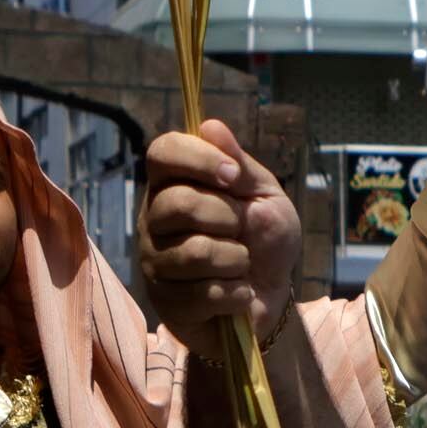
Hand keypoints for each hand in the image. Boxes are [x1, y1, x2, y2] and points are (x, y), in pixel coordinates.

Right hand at [139, 117, 301, 355]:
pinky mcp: (166, 301)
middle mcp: (153, 219)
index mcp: (174, 184)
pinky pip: (204, 293)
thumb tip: (210, 126)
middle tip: (241, 229)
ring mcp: (154, 261)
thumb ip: (240, 165)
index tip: (233, 176)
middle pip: (179, 204)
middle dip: (228, 216)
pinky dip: (236, 293)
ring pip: (195, 252)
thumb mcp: (265, 197)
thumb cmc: (265, 239)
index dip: (198, 159)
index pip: (162, 153)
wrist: (273, 294)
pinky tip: (237, 293)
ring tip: (241, 264)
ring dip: (237, 259)